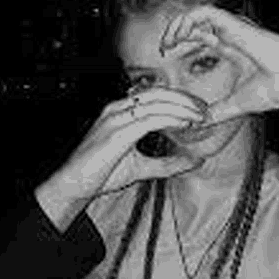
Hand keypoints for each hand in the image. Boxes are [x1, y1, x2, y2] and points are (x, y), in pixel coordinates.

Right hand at [36, 89, 207, 228]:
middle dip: (185, 99)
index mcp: (121, 112)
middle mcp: (117, 109)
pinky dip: (171, 118)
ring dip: (182, 107)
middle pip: (158, 93)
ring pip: (156, 102)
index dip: (180, 99)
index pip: (155, 95)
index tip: (199, 109)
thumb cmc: (101, 174)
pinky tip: (185, 123)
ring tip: (200, 116)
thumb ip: (168, 164)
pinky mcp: (117, 131)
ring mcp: (115, 117)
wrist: (73, 185)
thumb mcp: (142, 168)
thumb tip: (195, 161)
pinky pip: (150, 118)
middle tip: (206, 111)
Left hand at [160, 5, 278, 123]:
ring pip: (199, 14)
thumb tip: (198, 125)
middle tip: (163, 48)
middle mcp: (232, 35)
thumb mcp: (235, 105)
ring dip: (179, 24)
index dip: (183, 42)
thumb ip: (216, 113)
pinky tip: (179, 36)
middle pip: (198, 24)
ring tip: (168, 41)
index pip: (202, 37)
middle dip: (177, 32)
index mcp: (233, 49)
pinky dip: (189, 20)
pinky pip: (205, 12)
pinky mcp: (236, 23)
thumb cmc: (274, 92)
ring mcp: (234, 28)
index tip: (166, 55)